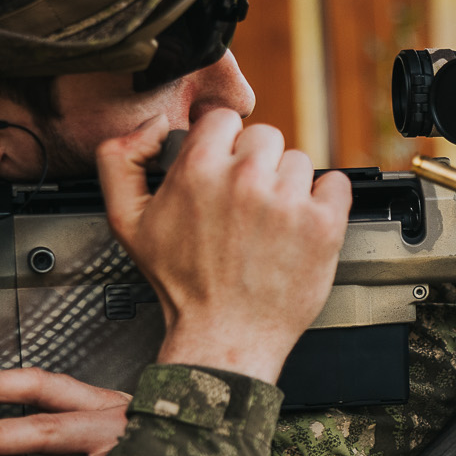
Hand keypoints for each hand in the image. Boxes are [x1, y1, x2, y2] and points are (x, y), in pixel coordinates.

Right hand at [99, 110, 351, 381]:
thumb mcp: (126, 221)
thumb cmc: (181, 284)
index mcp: (198, 170)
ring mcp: (288, 201)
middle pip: (265, 137)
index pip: (224, 120)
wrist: (224, 336)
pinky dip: (326, 200)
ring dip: (288, 186)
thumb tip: (153, 124)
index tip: (226, 169)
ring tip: (270, 223)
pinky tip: (302, 224)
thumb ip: (119, 159)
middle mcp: (245, 179)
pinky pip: (337, 184)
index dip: (224, 144)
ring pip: (299, 162)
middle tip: (246, 205)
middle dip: (256, 165)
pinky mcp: (323, 224)